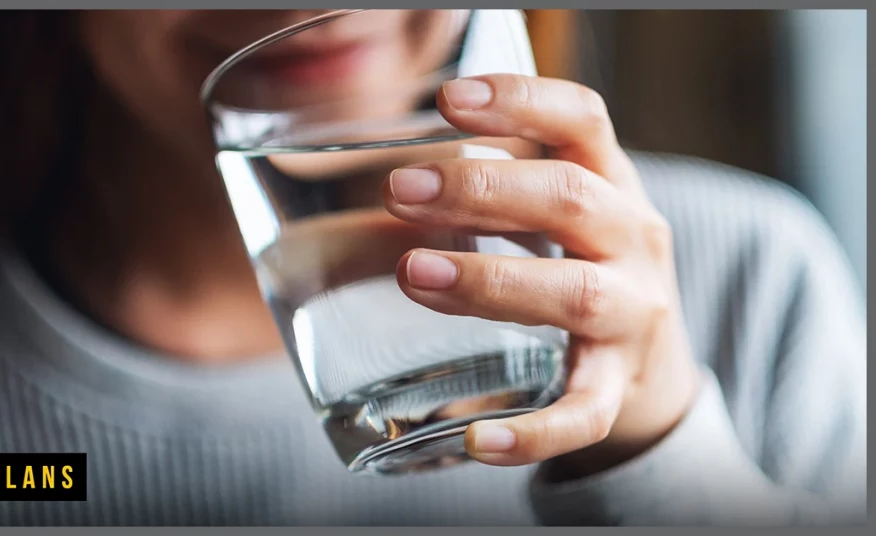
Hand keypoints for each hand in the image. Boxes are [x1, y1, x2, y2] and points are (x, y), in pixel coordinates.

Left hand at [382, 74, 701, 478]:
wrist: (654, 368)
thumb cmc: (583, 268)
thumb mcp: (560, 212)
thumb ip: (498, 182)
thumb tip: (403, 161)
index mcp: (612, 184)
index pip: (582, 121)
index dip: (522, 100)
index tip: (450, 99)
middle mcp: (634, 240)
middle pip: (571, 199)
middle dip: (483, 190)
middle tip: (401, 189)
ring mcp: (635, 316)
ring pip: (576, 294)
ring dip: (492, 281)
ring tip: (416, 274)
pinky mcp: (619, 388)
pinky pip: (584, 413)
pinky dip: (534, 432)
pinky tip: (479, 441)